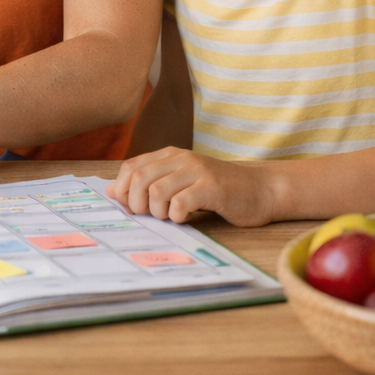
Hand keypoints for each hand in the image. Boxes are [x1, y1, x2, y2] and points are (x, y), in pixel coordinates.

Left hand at [109, 147, 276, 226]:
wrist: (261, 190)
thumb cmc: (218, 190)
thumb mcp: (180, 183)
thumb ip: (149, 183)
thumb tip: (113, 190)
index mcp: (170, 155)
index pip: (131, 167)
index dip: (124, 189)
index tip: (131, 207)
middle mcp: (182, 159)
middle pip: (140, 179)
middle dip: (137, 203)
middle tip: (149, 216)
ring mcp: (198, 171)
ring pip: (157, 192)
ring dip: (158, 212)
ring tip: (170, 216)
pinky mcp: (213, 187)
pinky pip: (181, 203)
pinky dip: (177, 216)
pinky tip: (186, 218)